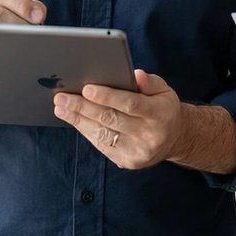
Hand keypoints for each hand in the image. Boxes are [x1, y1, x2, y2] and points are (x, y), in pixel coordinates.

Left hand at [52, 70, 184, 169]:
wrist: (174, 139)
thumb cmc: (163, 108)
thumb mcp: (163, 90)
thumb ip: (149, 82)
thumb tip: (135, 75)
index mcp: (159, 114)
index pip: (130, 104)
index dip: (107, 96)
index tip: (86, 89)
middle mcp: (149, 135)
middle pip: (111, 119)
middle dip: (83, 107)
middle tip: (61, 97)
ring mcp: (137, 151)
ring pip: (102, 133)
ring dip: (78, 120)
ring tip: (61, 107)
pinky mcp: (126, 161)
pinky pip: (101, 144)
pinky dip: (85, 130)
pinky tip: (73, 119)